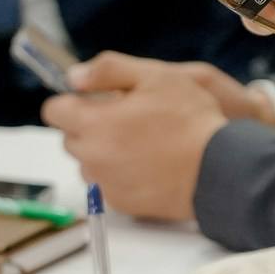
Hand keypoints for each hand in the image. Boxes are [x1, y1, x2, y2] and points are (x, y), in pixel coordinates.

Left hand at [40, 53, 256, 220]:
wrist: (220, 169)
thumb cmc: (191, 120)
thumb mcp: (155, 76)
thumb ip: (107, 70)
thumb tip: (74, 77)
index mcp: (94, 123)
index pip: (53, 111)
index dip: (72, 101)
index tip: (93, 100)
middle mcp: (92, 157)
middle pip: (70, 138)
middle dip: (89, 126)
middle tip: (126, 119)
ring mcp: (106, 183)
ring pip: (87, 163)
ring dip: (102, 151)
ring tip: (139, 143)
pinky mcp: (121, 203)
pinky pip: (107, 184)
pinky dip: (119, 174)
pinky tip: (147, 164)